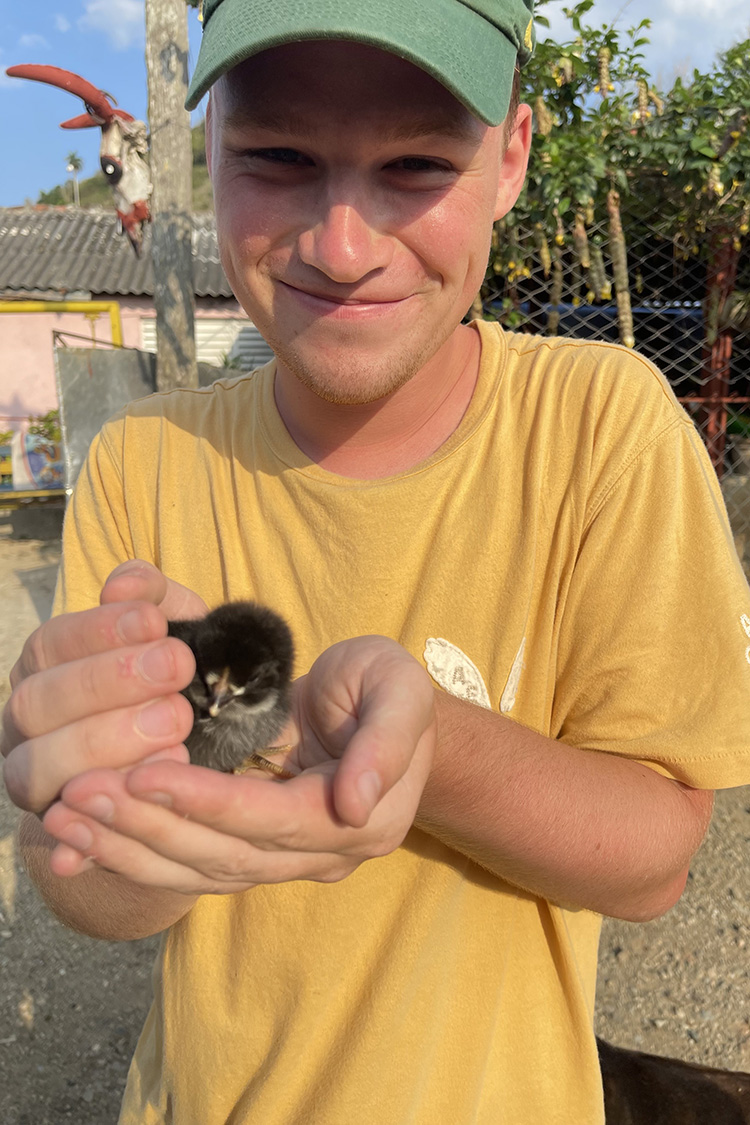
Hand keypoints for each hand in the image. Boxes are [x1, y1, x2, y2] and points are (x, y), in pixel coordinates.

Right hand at [2, 561, 203, 825]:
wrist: (202, 745)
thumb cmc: (179, 675)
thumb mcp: (176, 627)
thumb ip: (154, 596)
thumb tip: (125, 585)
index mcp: (45, 666)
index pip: (50, 644)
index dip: (98, 631)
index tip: (156, 622)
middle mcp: (24, 723)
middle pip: (35, 705)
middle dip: (106, 685)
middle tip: (174, 670)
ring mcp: (33, 781)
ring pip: (34, 769)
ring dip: (104, 746)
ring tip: (176, 725)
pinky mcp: (59, 832)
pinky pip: (63, 834)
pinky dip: (94, 824)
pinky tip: (143, 797)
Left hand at [41, 636, 435, 891]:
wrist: (382, 716)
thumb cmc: (390, 692)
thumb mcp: (402, 692)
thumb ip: (388, 742)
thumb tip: (356, 802)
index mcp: (361, 820)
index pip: (273, 821)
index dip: (208, 803)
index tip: (145, 775)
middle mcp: (321, 855)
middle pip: (225, 856)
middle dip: (150, 828)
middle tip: (81, 794)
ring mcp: (285, 861)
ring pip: (199, 871)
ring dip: (129, 848)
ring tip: (65, 817)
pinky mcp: (251, 852)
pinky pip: (190, 865)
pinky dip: (135, 854)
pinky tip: (84, 837)